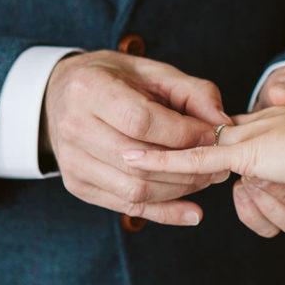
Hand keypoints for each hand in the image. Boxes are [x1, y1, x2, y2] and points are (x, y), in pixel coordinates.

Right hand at [43, 50, 230, 224]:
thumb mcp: (152, 72)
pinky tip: (192, 211)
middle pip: (139, 161)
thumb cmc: (114, 79)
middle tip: (219, 163)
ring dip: (180, 189)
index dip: (182, 133)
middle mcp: (73, 127)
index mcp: (89, 90)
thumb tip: (222, 123)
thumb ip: (192, 92)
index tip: (211, 135)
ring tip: (208, 178)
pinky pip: (126, 206)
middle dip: (188, 166)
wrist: (62, 95)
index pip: (140, 121)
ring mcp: (72, 161)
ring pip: (135, 189)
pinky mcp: (78, 185)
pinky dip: (164, 212)